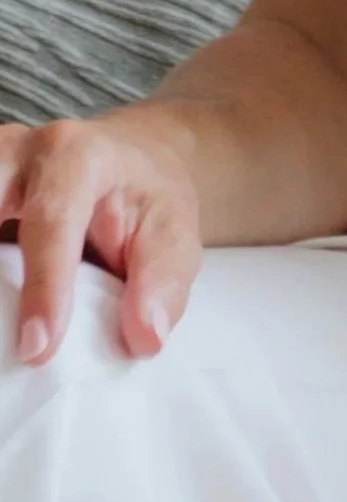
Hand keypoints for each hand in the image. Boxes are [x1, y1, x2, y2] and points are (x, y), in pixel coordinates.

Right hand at [0, 112, 202, 365]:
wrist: (131, 160)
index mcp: (77, 156)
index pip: (52, 219)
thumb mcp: (174, 232)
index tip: (38, 349)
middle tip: (1, 333)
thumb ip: (163, 282)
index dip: (44, 286)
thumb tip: (144, 338)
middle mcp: (20, 151)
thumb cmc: (147, 200)